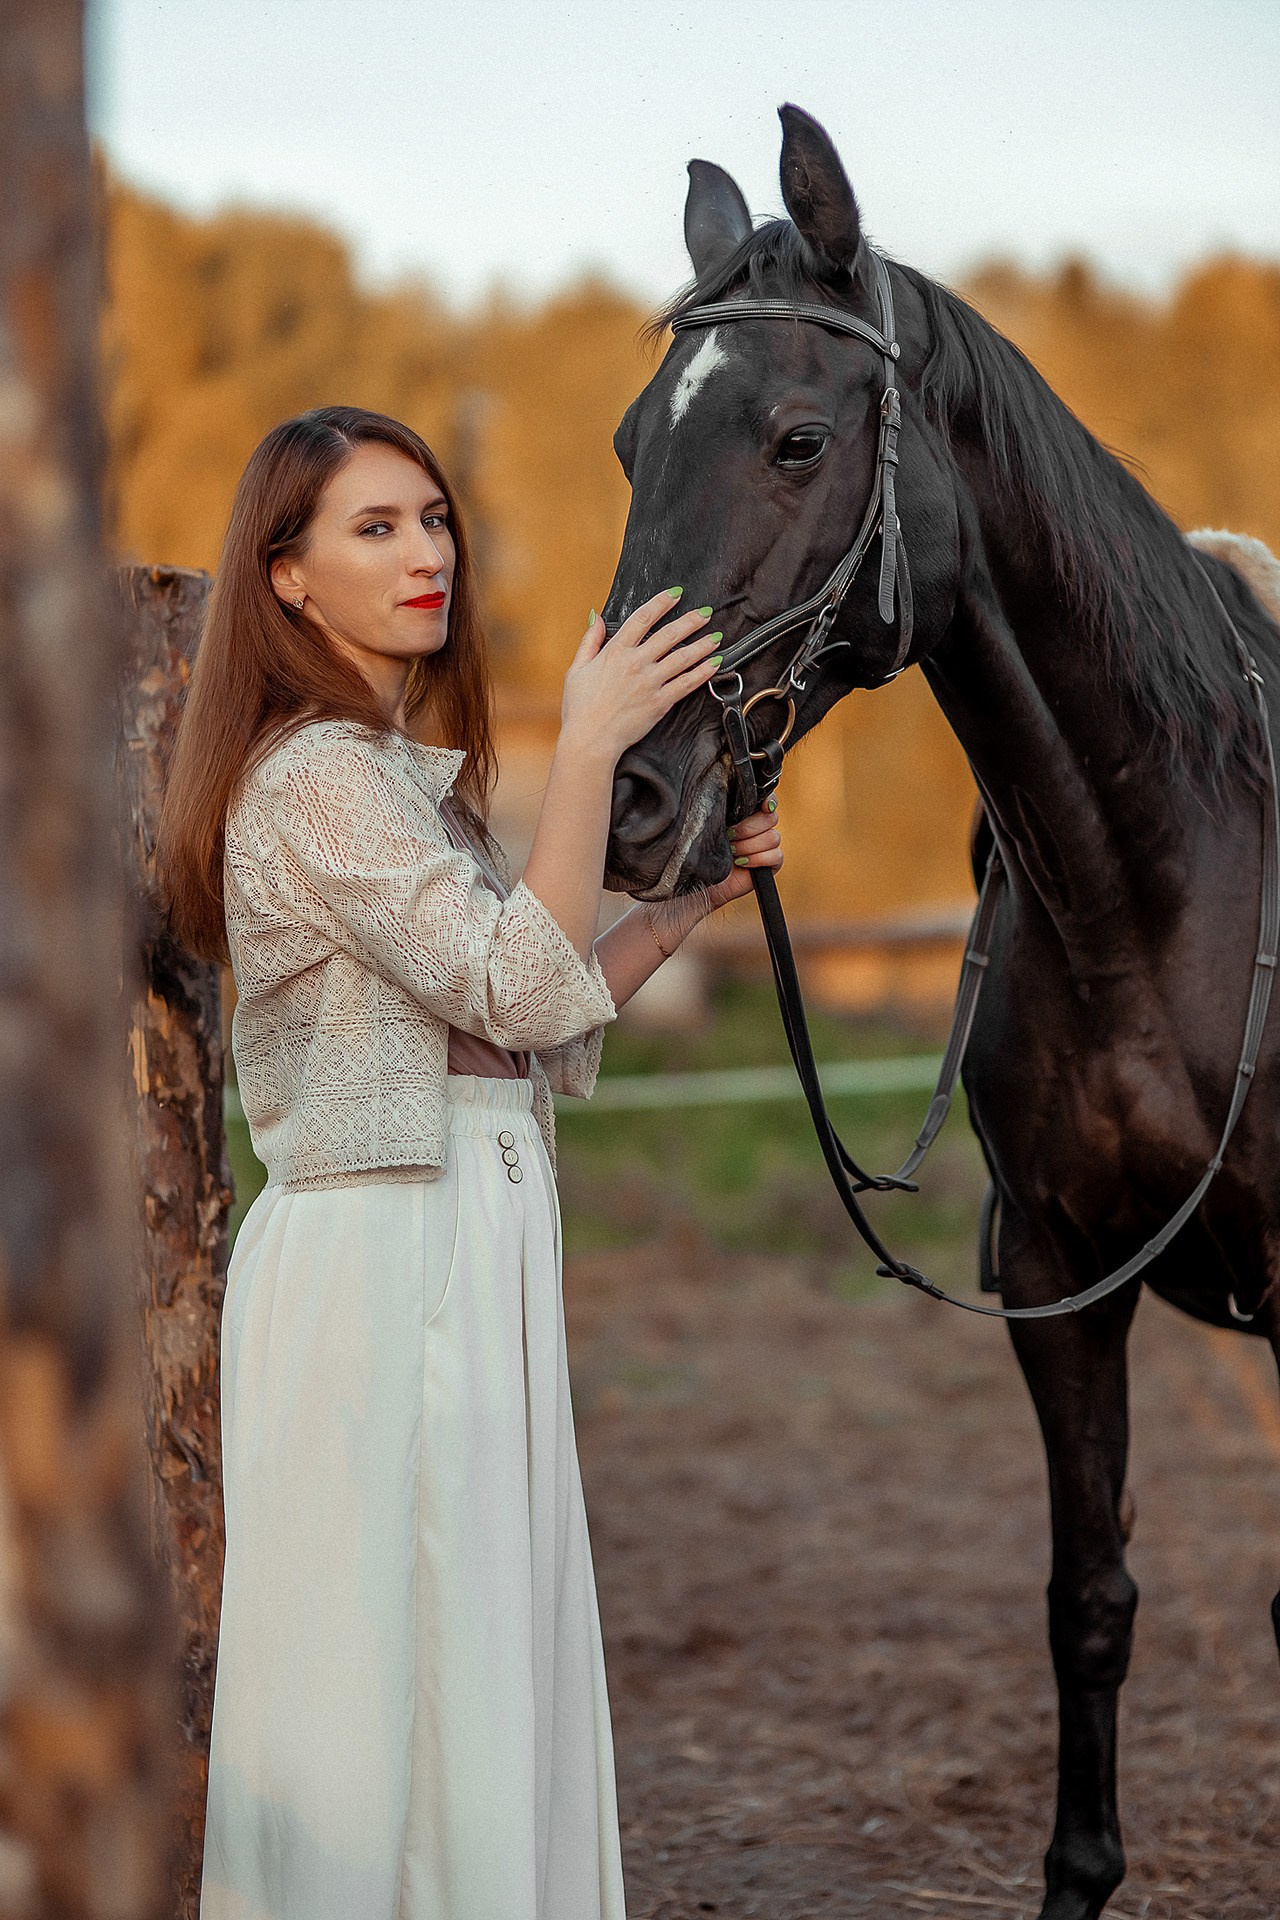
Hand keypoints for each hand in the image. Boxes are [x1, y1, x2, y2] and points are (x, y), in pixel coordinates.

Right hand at [559, 589, 721, 766]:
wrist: (590, 740)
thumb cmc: (580, 708)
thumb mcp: (577, 669)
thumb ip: (589, 640)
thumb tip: (595, 616)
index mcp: (615, 652)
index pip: (642, 618)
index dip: (661, 603)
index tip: (675, 594)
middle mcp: (635, 663)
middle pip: (669, 634)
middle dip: (691, 620)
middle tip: (706, 612)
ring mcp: (650, 683)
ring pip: (683, 657)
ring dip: (703, 644)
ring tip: (717, 636)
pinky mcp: (660, 702)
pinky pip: (686, 684)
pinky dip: (703, 672)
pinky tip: (714, 663)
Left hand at [701, 799, 782, 912]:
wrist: (702, 882)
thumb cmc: (703, 853)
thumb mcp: (711, 826)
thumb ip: (726, 810)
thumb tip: (729, 795)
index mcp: (746, 813)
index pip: (767, 798)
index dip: (768, 800)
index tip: (764, 806)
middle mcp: (759, 827)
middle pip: (771, 818)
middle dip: (748, 828)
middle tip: (730, 835)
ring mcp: (766, 845)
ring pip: (773, 837)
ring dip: (749, 846)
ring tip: (732, 852)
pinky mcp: (771, 863)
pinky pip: (776, 855)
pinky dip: (758, 859)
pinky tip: (742, 863)